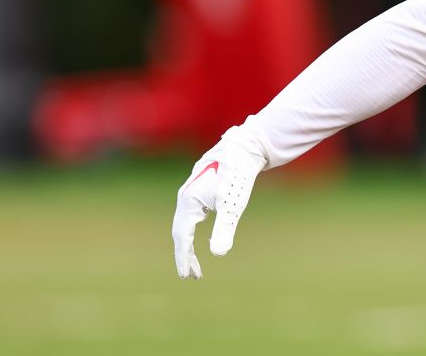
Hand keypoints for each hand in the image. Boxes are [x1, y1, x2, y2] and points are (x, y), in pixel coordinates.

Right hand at [172, 126, 267, 278]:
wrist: (244, 148)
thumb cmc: (238, 176)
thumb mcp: (233, 205)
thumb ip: (224, 228)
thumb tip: (219, 254)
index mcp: (188, 202)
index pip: (182, 237)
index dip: (183, 258)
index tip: (187, 276)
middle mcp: (185, 198)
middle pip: (180, 233)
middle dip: (185, 256)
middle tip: (192, 276)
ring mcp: (191, 193)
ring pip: (185, 225)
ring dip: (188, 246)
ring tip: (197, 265)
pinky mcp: (200, 191)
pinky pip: (191, 217)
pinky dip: (193, 233)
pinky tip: (199, 239)